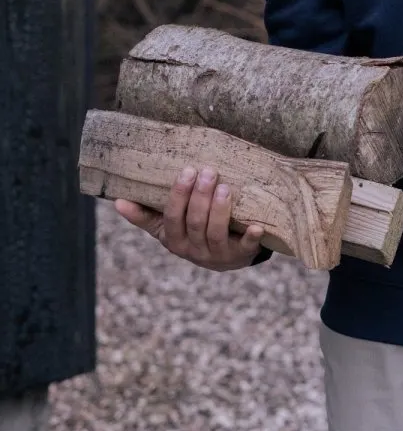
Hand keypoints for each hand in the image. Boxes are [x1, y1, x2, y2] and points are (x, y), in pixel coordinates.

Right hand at [114, 164, 264, 271]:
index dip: (179, 196)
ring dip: (220, 210)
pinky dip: (251, 238)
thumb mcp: (167, 229)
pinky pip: (245, 248)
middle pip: (195, 222)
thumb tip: (117, 202)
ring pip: (215, 232)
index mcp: (174, 240)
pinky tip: (257, 226)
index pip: (172, 218)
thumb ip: (145, 216)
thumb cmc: (191, 235)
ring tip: (226, 187)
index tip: (187, 171)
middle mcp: (193, 250)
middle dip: (201, 196)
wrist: (224, 259)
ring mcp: (216, 255)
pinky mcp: (239, 256)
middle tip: (209, 171)